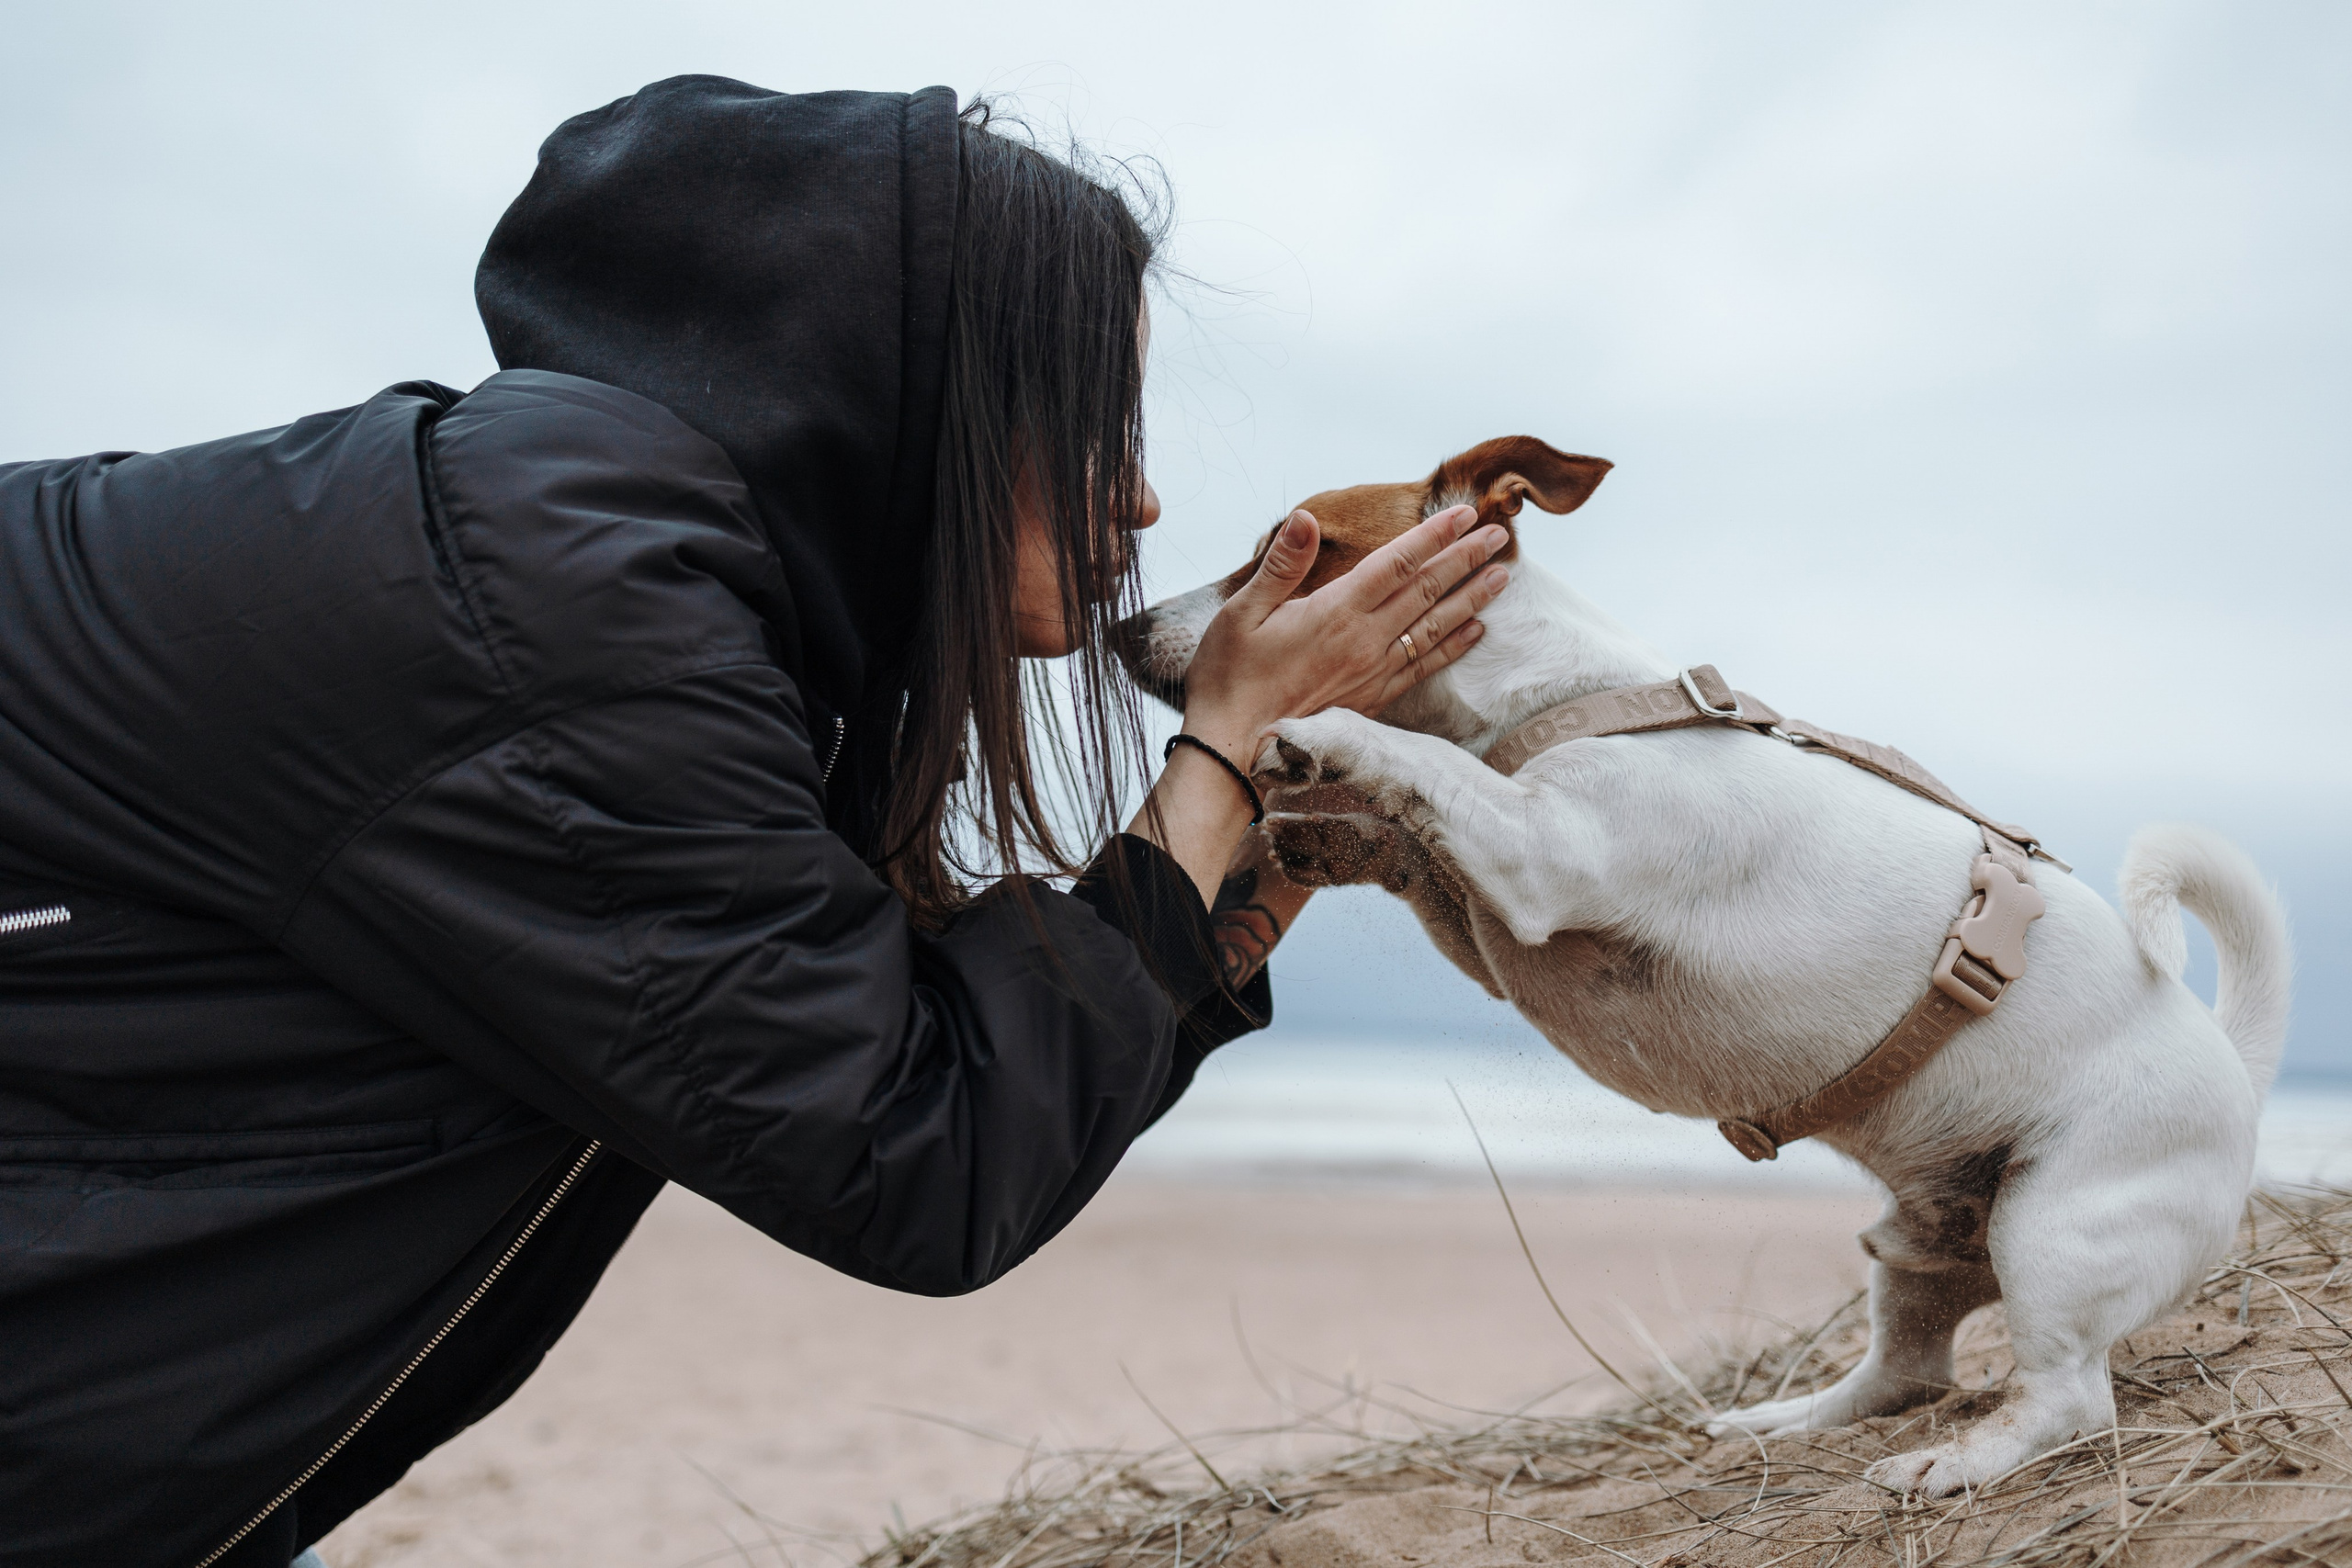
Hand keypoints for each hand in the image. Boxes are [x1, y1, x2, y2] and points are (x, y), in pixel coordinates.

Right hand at [1177, 505, 1509, 766]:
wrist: (1233, 749)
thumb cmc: (1229, 677)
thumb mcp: (1241, 612)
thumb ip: (1281, 564)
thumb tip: (1306, 517)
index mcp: (1335, 612)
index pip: (1397, 563)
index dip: (1432, 534)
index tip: (1463, 512)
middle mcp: (1364, 641)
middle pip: (1427, 590)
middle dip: (1466, 558)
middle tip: (1499, 534)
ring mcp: (1373, 672)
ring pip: (1435, 627)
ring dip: (1472, 598)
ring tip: (1503, 574)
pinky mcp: (1373, 699)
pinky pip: (1425, 667)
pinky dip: (1454, 645)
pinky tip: (1476, 629)